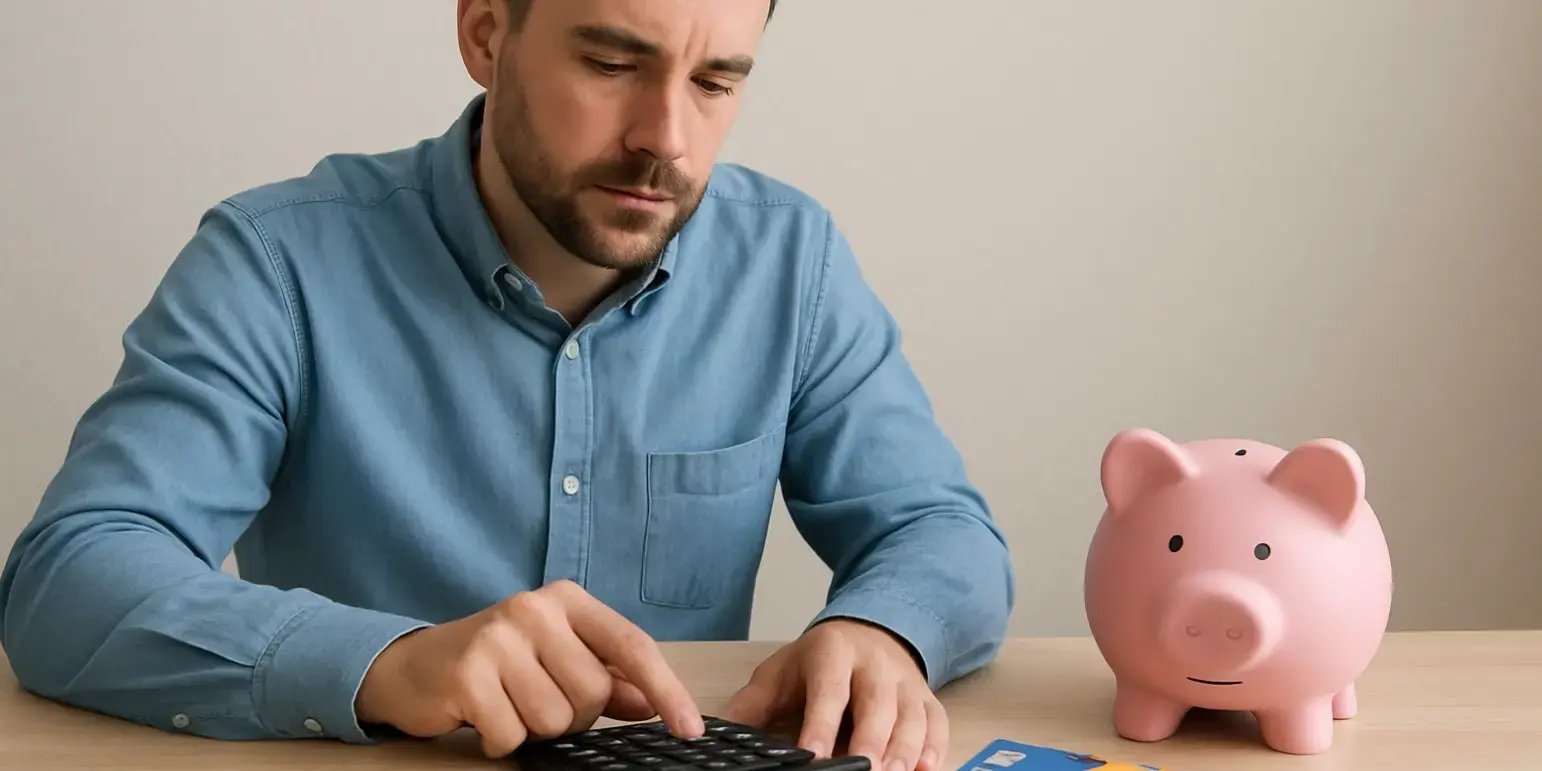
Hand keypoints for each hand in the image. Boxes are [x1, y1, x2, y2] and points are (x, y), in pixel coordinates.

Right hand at [354, 580, 703, 756]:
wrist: (413, 667)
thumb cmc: (498, 664)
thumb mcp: (556, 659)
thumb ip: (607, 680)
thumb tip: (652, 705)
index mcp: (566, 600)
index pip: (632, 645)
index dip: (666, 690)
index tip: (689, 730)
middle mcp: (534, 608)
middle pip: (592, 692)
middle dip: (572, 716)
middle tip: (534, 699)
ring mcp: (498, 637)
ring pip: (554, 718)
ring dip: (533, 729)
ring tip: (506, 704)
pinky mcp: (468, 672)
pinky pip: (512, 734)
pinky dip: (500, 739)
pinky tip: (482, 716)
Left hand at [723, 619, 946, 770]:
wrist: (870, 630)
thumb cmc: (821, 661)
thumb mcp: (783, 671)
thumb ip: (753, 704)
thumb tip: (720, 735)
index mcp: (833, 653)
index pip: (828, 692)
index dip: (822, 726)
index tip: (812, 756)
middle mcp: (875, 665)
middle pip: (877, 705)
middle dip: (871, 742)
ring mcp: (905, 682)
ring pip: (910, 717)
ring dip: (904, 750)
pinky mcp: (927, 698)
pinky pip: (936, 723)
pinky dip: (935, 747)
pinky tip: (927, 768)